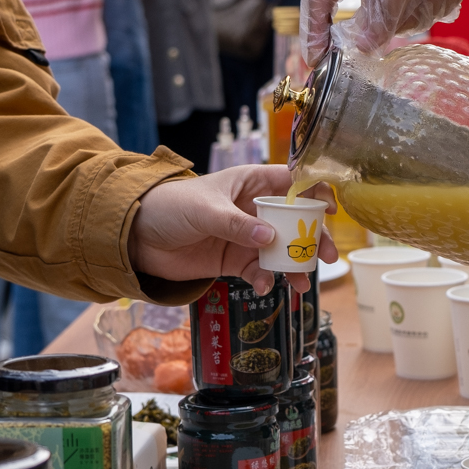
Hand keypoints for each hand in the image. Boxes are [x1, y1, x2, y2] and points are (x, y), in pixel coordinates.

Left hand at [128, 165, 337, 294]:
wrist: (137, 236)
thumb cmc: (170, 206)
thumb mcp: (205, 210)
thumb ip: (238, 225)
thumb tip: (270, 240)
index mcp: (251, 183)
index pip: (293, 182)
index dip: (315, 192)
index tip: (330, 210)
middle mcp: (254, 208)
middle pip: (295, 221)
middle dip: (313, 238)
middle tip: (327, 256)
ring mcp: (246, 236)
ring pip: (282, 250)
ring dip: (294, 266)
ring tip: (301, 283)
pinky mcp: (234, 260)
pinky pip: (259, 270)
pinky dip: (266, 280)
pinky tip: (265, 286)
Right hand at [300, 0, 468, 62]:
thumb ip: (382, 13)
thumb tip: (362, 47)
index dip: (313, 29)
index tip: (315, 58)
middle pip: (355, 17)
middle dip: (376, 25)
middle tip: (378, 44)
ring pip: (386, 22)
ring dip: (413, 13)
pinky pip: (409, 18)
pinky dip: (426, 9)